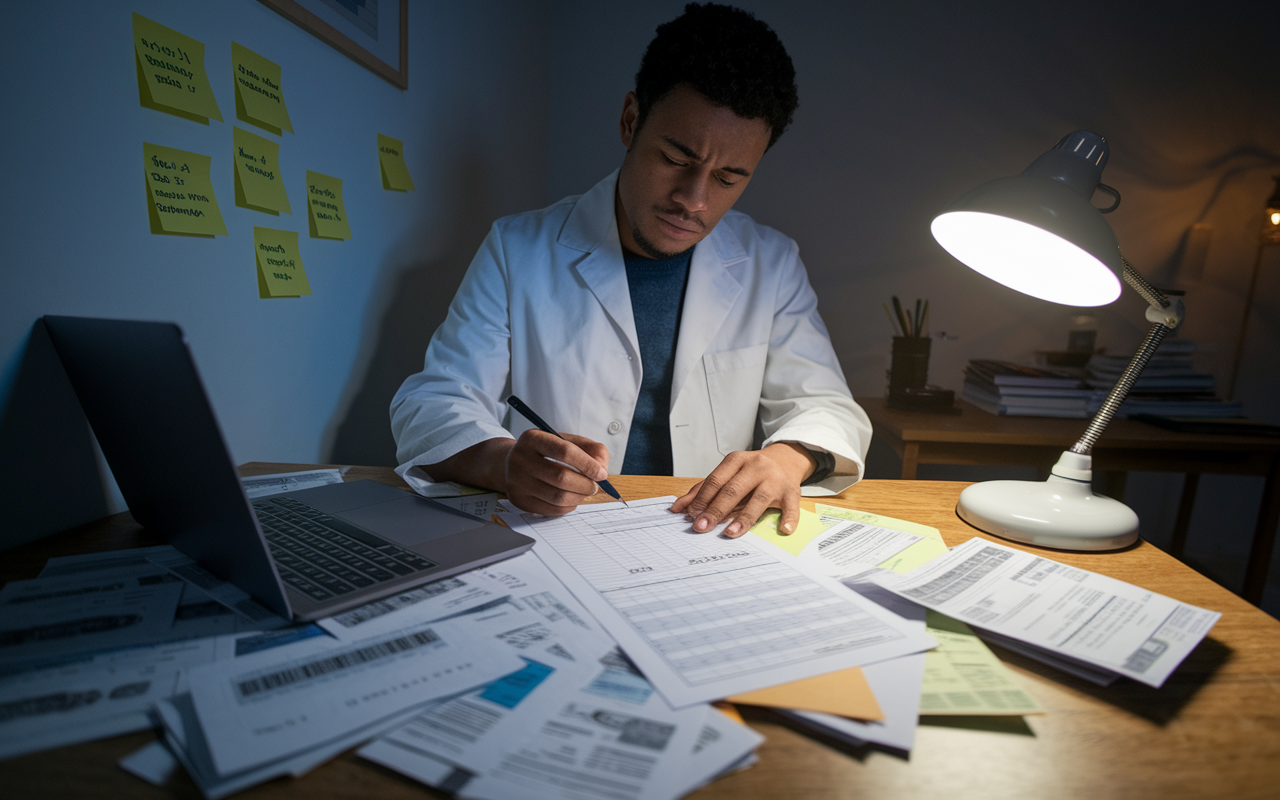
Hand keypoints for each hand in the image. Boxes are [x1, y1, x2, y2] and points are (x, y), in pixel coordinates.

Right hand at [504, 429, 610, 515]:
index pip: (565, 451)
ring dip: (578, 497)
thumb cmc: (545, 451)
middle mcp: (520, 459)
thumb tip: (602, 467)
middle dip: (585, 484)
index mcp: (533, 438)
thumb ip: (589, 448)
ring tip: (584, 492)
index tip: (601, 473)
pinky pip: (551, 509)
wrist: (511, 463)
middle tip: (595, 486)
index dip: (587, 464)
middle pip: (561, 477)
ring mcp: (517, 481)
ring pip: (557, 497)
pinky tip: (571, 498)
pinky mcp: (519, 500)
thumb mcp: (565, 440)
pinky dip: (568, 506)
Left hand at [669, 443, 816, 538]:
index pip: (715, 480)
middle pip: (733, 490)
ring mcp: (775, 479)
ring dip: (744, 517)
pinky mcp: (792, 491)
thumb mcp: (728, 473)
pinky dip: (789, 518)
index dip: (702, 498)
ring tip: (730, 533)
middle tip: (701, 527)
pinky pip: (791, 506)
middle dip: (715, 510)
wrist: (786, 458)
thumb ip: (704, 490)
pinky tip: (784, 529)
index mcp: (736, 460)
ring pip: (758, 499)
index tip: (690, 515)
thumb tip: (678, 508)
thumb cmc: (751, 470)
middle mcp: (756, 467)